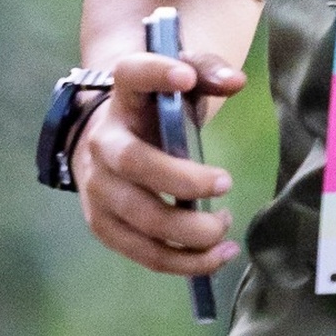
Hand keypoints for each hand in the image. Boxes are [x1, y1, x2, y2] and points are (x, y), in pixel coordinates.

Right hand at [73, 42, 246, 277]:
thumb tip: (237, 81)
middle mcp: (102, 143)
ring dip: (189, 232)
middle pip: (133, 163)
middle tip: (225, 182)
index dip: (154, 73)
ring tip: (225, 227)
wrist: (107, 144)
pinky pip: (143, 253)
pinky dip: (184, 262)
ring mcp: (98, 189)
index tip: (184, 76)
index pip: (130, 76)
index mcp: (123, 99)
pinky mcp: (103, 226)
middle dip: (182, 179)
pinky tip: (218, 255)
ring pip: (139, 217)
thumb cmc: (154, 112)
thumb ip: (207, 72)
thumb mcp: (179, 82)